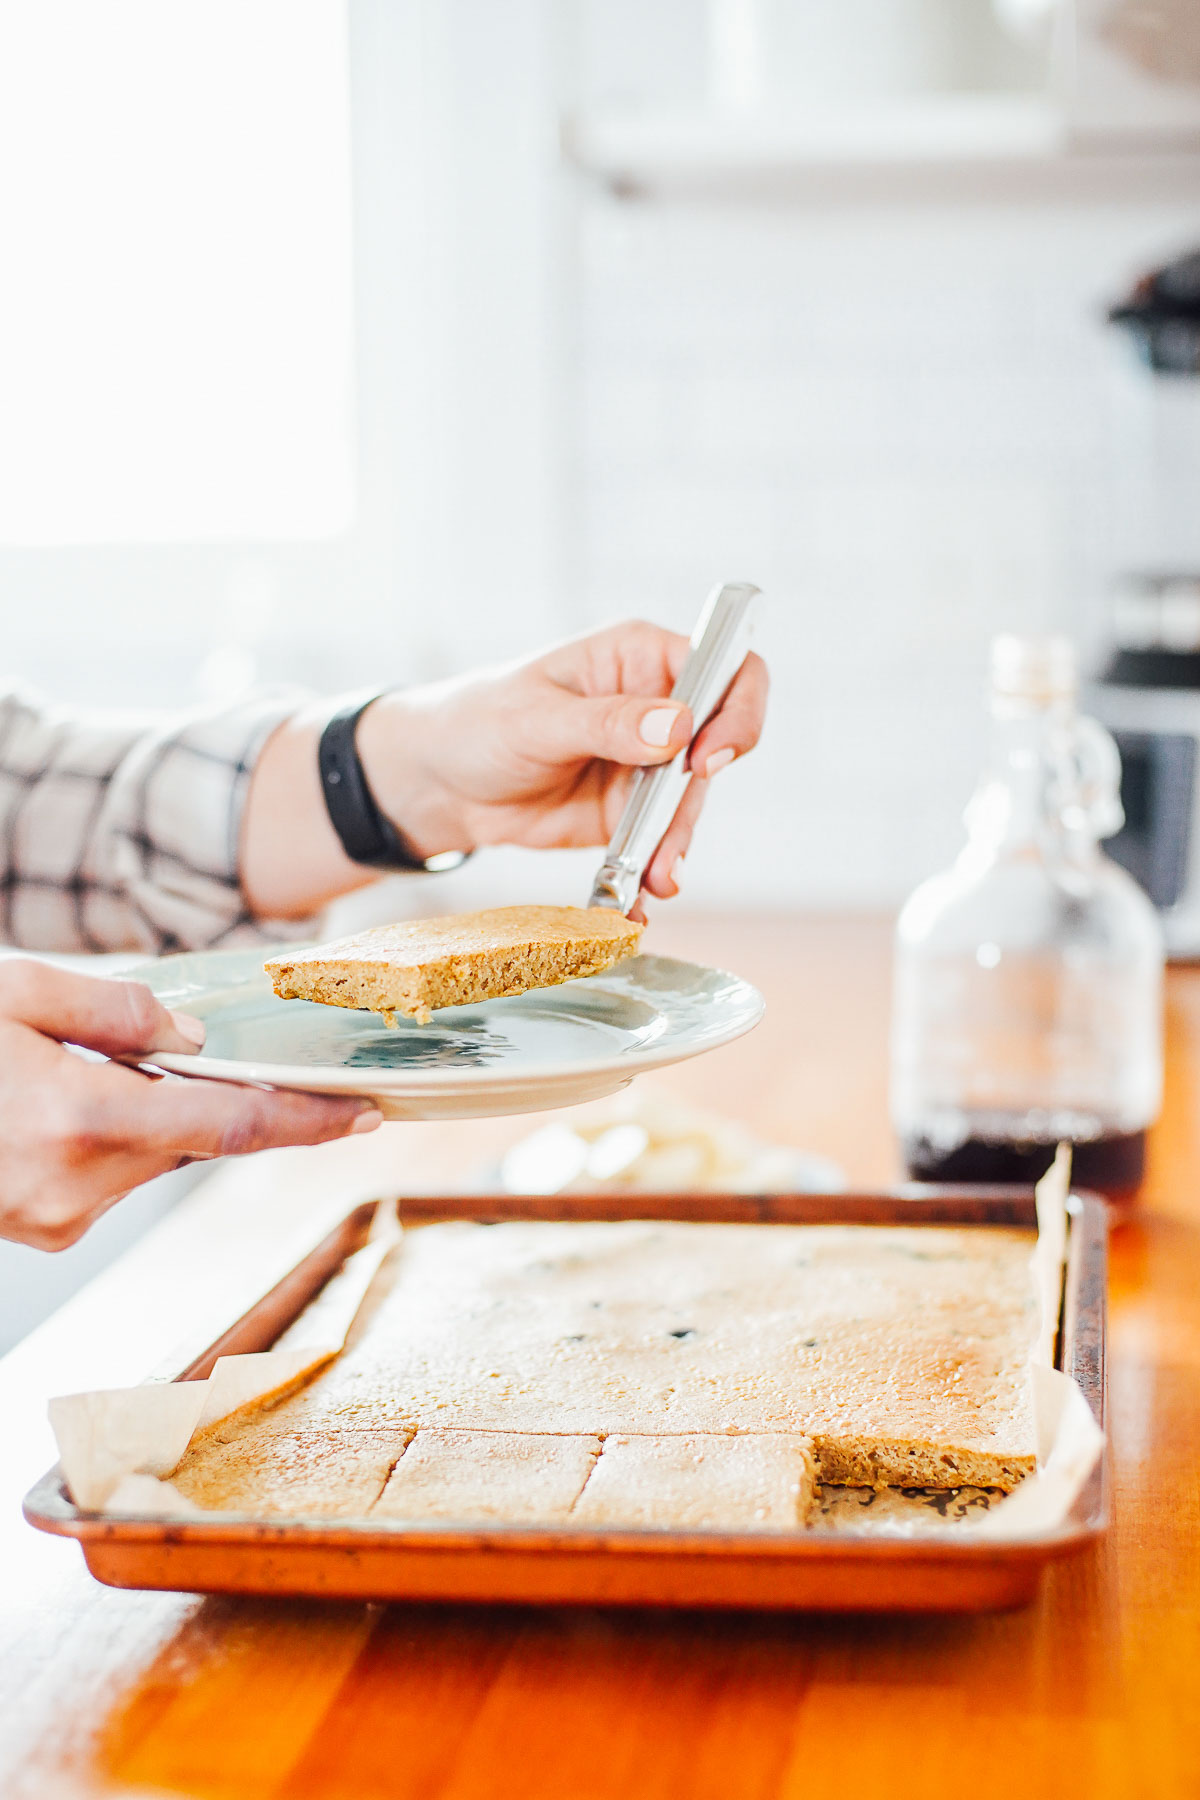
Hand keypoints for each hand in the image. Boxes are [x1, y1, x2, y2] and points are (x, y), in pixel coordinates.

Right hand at [0, 961, 381, 1250]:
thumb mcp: (12, 993)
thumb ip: (114, 1009)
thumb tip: (191, 1039)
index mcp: (72, 1120)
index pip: (226, 1127)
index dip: (305, 1122)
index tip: (367, 1116)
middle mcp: (69, 1186)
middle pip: (189, 1140)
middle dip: (206, 1096)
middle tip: (188, 1051)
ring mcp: (49, 1218)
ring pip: (149, 1158)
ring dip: (149, 1113)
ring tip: (81, 1068)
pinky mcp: (35, 1228)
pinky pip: (109, 1175)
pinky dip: (111, 1135)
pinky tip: (65, 1099)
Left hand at [357, 619, 768, 901]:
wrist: (439, 784)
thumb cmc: (477, 721)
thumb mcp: (535, 718)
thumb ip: (607, 722)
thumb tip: (677, 727)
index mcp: (640, 658)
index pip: (725, 667)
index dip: (736, 709)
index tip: (710, 756)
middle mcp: (657, 706)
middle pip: (714, 748)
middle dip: (694, 802)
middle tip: (668, 844)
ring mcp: (647, 765)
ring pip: (689, 806)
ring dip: (674, 845)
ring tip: (652, 880)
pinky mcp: (631, 815)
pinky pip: (658, 844)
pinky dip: (651, 873)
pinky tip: (637, 900)